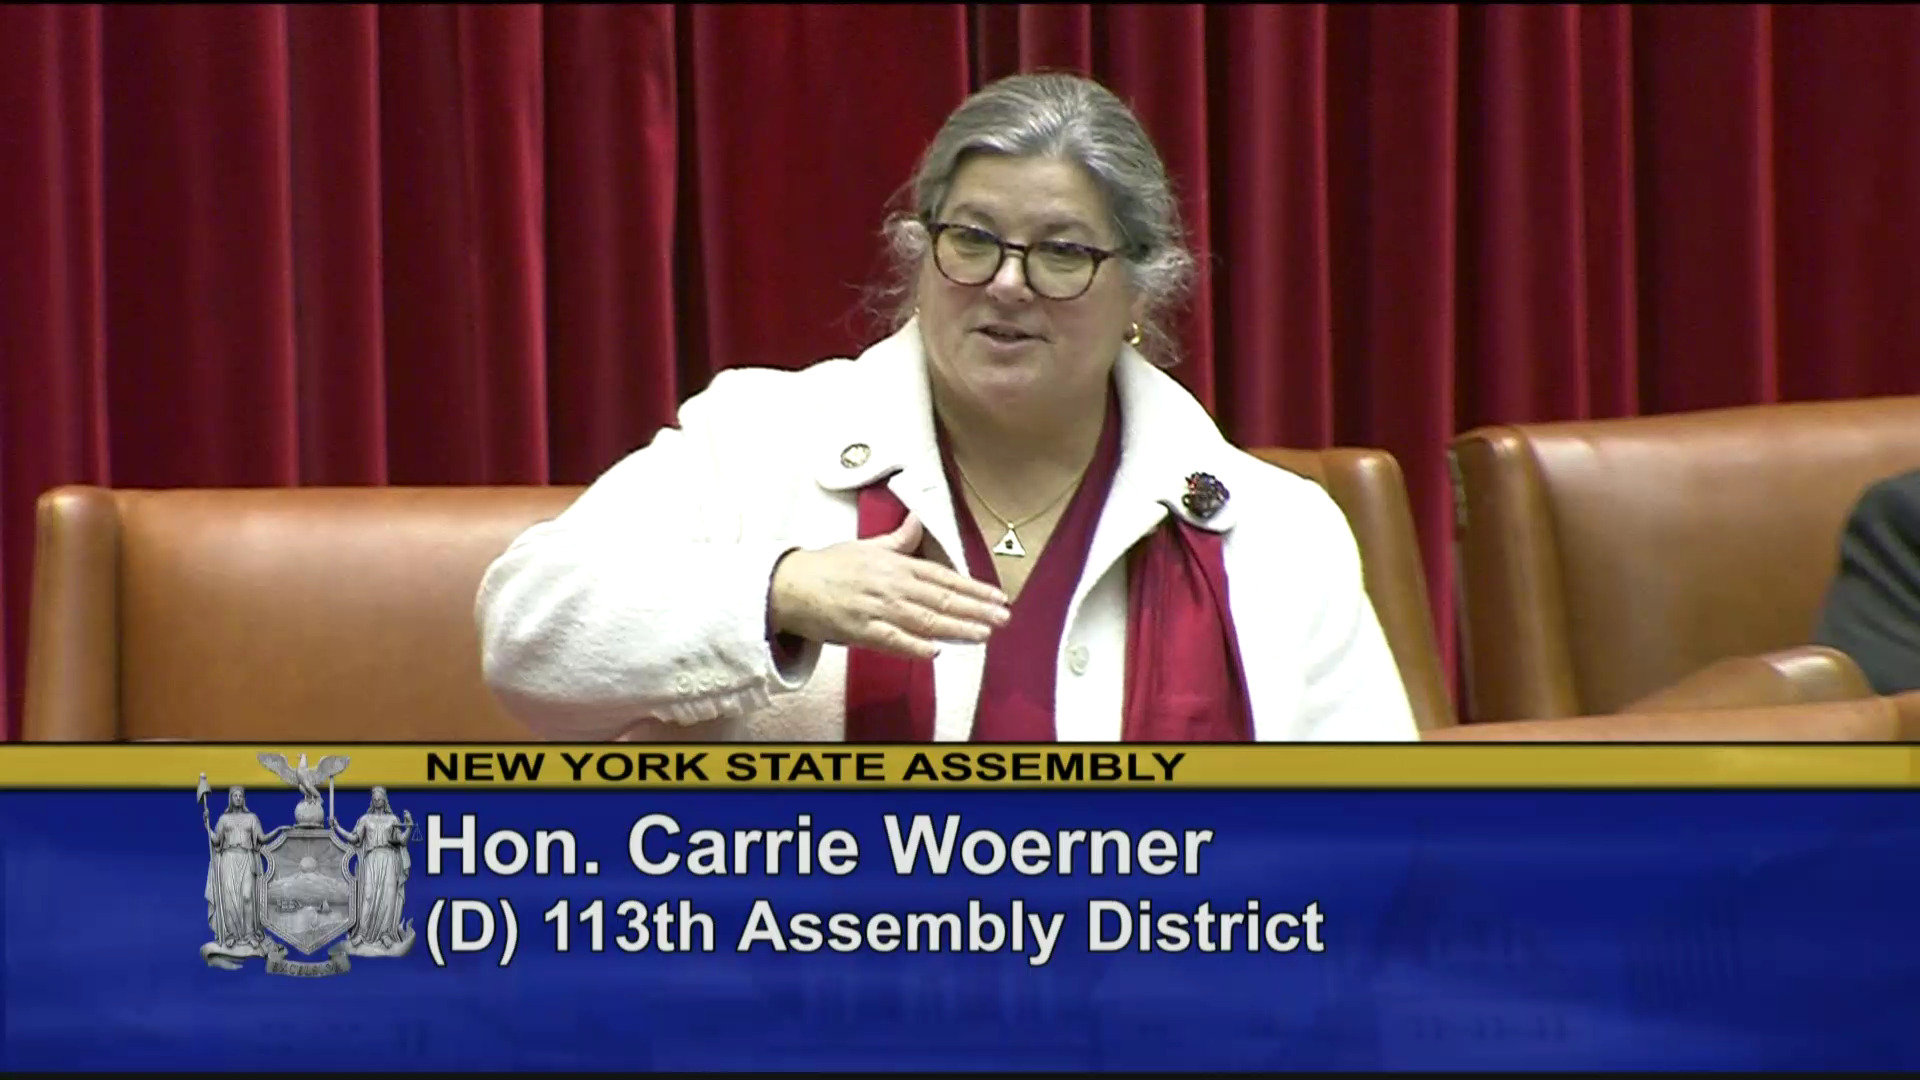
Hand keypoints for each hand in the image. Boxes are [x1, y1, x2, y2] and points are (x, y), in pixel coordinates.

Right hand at [770, 513, 1010, 659]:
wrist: (791, 586)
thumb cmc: (830, 566)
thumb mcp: (867, 546)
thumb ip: (899, 539)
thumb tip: (918, 520)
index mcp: (896, 564)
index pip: (943, 577)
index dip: (973, 587)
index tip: (998, 596)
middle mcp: (891, 585)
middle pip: (941, 598)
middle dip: (976, 609)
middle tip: (1003, 617)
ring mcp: (877, 609)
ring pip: (924, 620)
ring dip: (956, 627)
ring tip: (984, 634)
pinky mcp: (861, 631)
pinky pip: (892, 640)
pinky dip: (914, 645)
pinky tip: (936, 650)